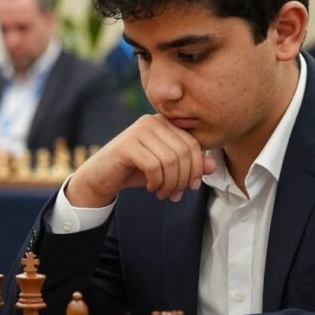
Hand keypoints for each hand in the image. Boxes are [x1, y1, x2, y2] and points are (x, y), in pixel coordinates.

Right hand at [65, 114, 215, 207]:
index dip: (197, 169)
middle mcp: (152, 121)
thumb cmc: (136, 171)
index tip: (191, 186)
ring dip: (170, 183)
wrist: (101, 177)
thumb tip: (212, 166)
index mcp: (165, 123)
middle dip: (183, 179)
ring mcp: (139, 130)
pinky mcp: (127, 144)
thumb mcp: (167, 169)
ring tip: (163, 193)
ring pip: (170, 161)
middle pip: (183, 153)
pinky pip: (154, 166)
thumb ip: (189, 165)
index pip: (193, 144)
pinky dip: (156, 182)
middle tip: (174, 194)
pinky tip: (151, 187)